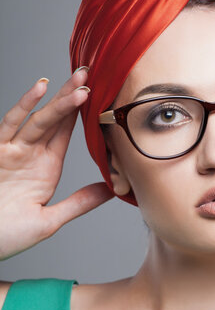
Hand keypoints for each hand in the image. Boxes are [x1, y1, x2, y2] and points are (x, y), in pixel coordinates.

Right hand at [0, 68, 113, 259]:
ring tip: (77, 80)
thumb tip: (109, 190)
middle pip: (55, 119)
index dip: (80, 114)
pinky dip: (24, 106)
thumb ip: (79, 203)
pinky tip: (40, 88)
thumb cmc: (9, 235)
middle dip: (71, 96)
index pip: (66, 133)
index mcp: (45, 168)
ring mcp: (13, 151)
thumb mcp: (50, 220)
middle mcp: (30, 154)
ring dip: (58, 99)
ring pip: (38, 118)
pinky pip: (10, 125)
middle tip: (90, 74)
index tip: (98, 95)